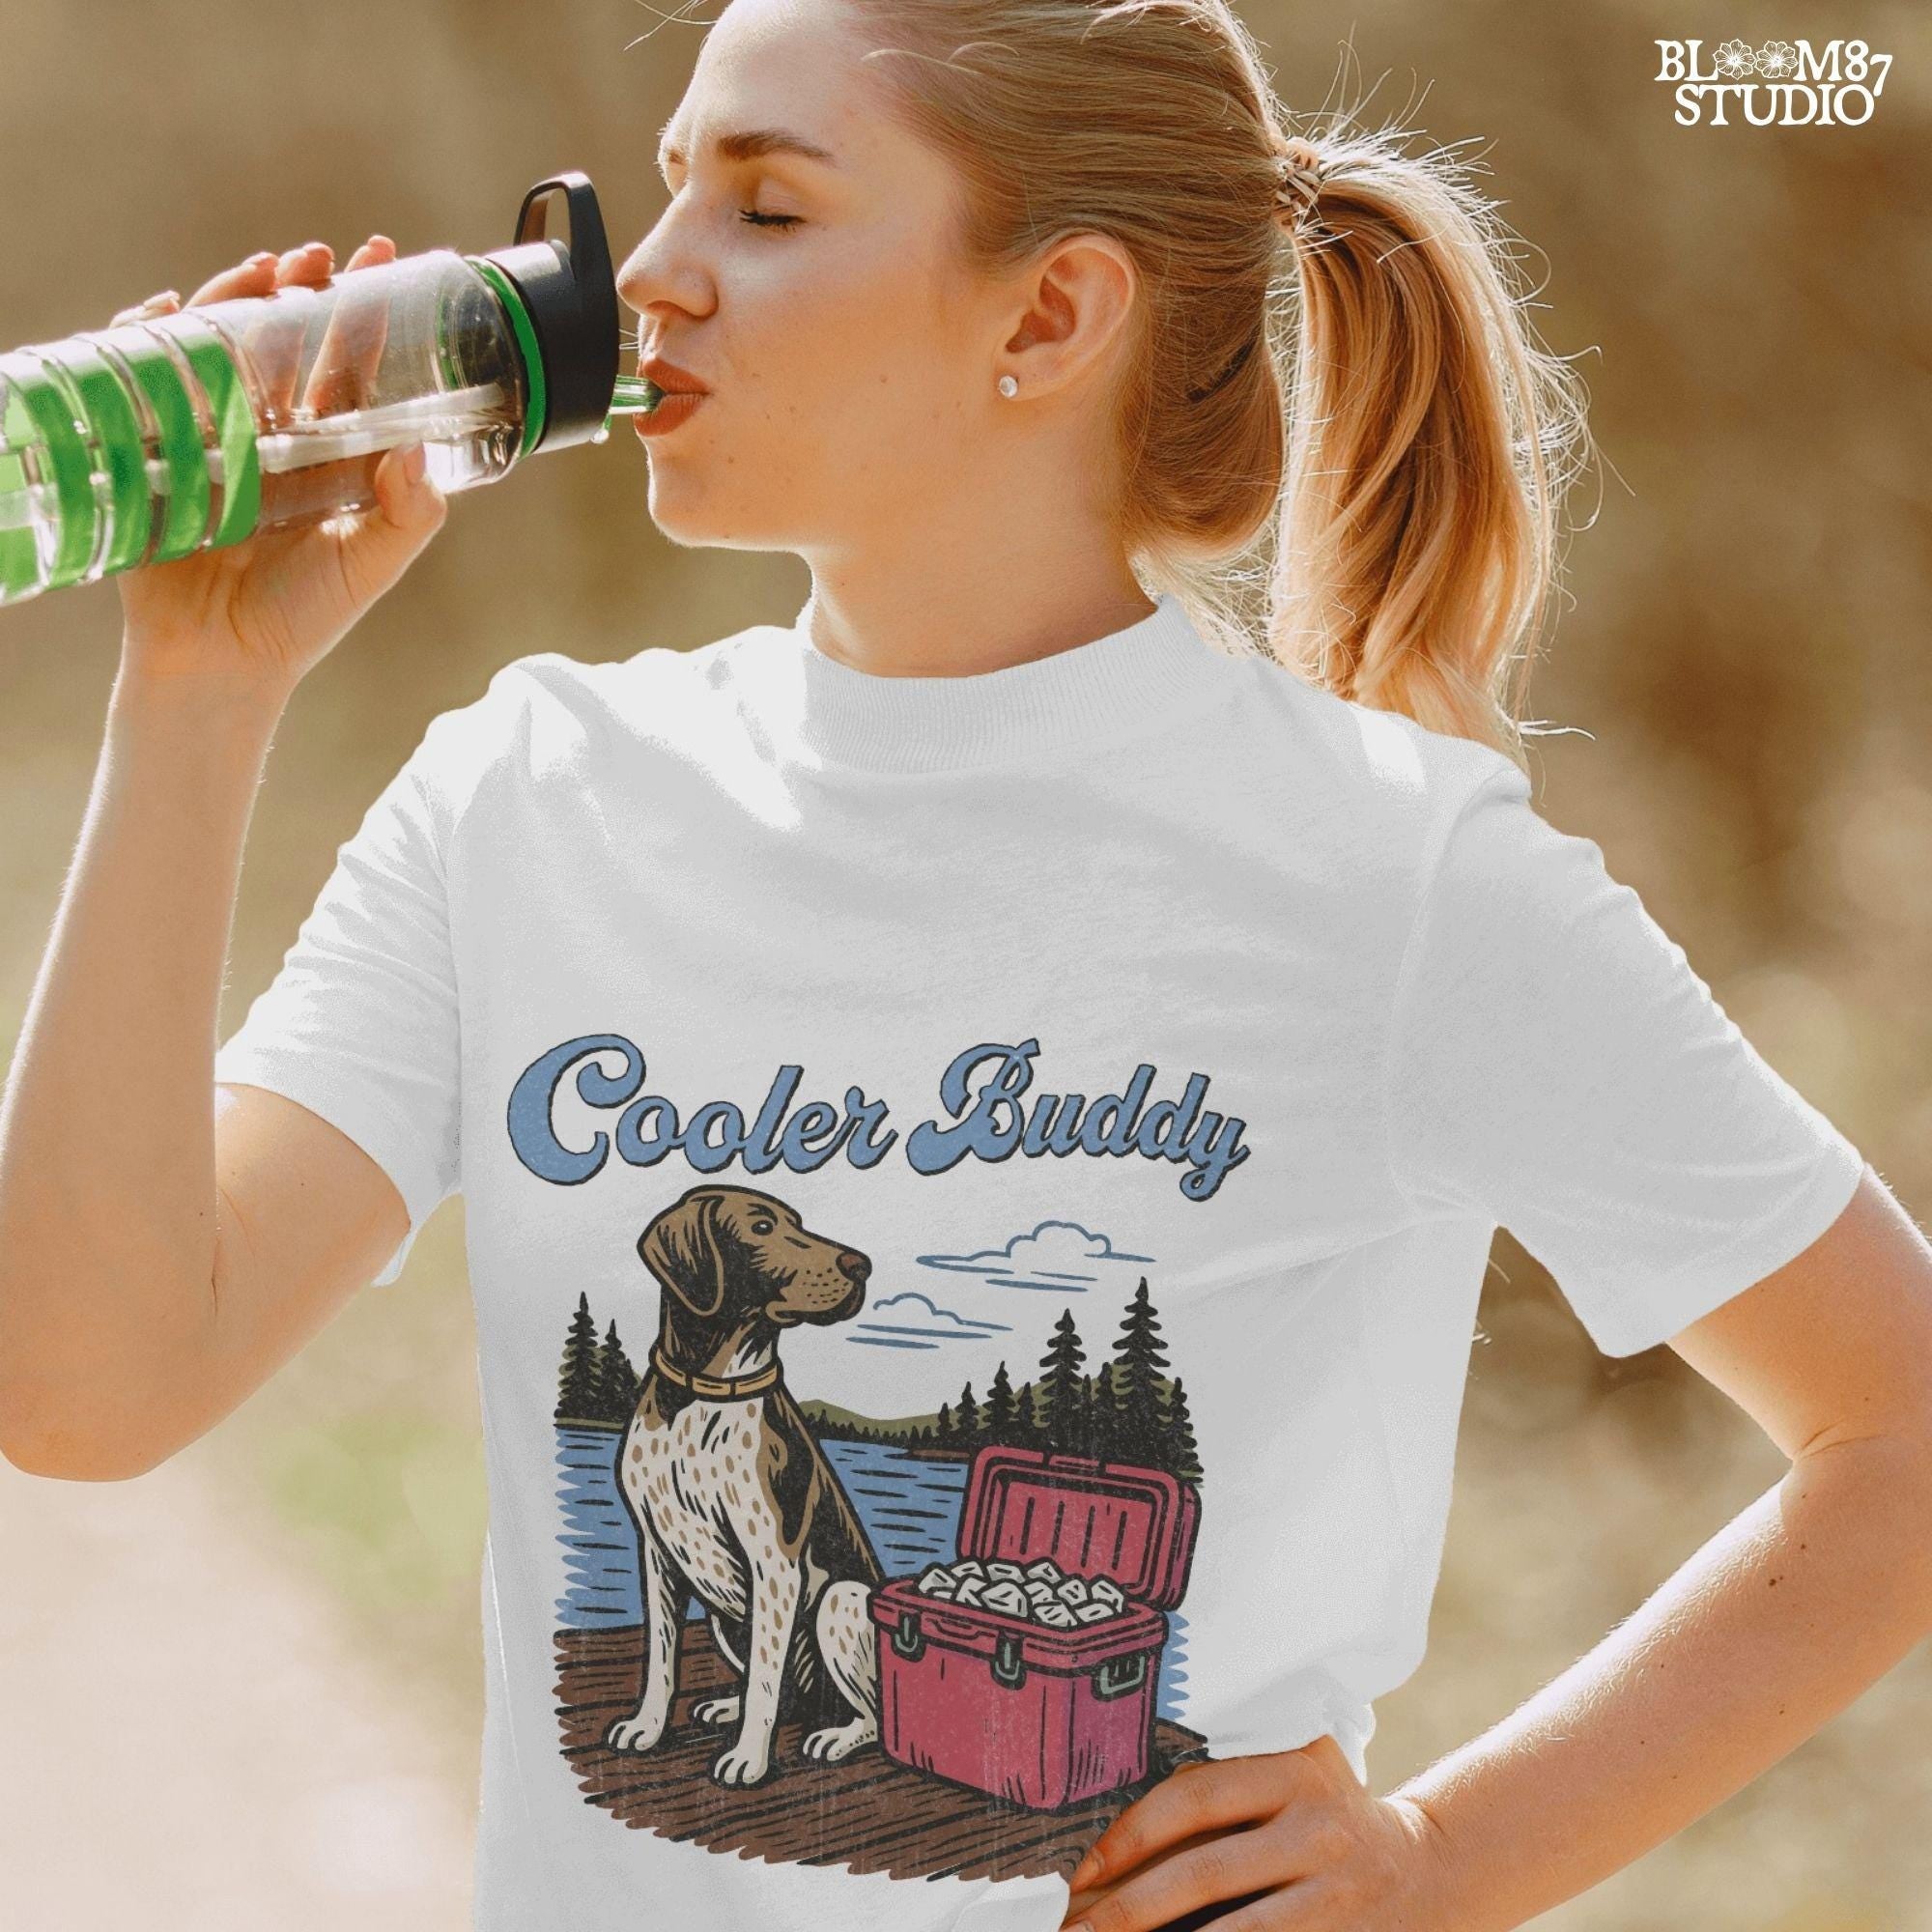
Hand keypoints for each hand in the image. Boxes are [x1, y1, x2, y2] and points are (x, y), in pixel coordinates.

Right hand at [111, 236, 446, 696]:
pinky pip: (146, 376)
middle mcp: (272, 433)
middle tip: (317, 256)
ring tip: (262, 268)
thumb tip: (417, 448)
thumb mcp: (371, 562)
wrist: (220, 661)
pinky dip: (150, 335)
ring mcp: (212, 435)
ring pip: (221, 343)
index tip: (382, 259)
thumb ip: (409, 512)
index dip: (365, 312)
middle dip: (299, 289)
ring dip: (236, 296)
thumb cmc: (301, 616)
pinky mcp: (156, 449)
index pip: (350, 366)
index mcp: (327, 452)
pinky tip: (167, 309)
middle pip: (284, 339)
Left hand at [1059, 1737, 1450, 1930]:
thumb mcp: (1291, 1779)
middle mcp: (1320, 1826)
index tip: (1080, 1873)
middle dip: (1129, 1910)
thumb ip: (1225, 1791)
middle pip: (1204, 1871)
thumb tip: (1109, 1848)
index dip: (1129, 1836)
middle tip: (1073, 1931)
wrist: (1430, 1871)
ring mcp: (1338, 1890)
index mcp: (1294, 1769)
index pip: (1194, 1797)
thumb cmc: (1325, 1820)